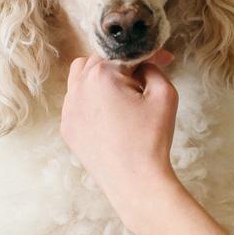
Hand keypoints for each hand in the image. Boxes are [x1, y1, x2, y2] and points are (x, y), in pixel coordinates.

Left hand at [61, 50, 179, 225]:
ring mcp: (68, 108)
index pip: (126, 52)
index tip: (165, 61)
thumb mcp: (165, 94)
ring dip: (101, 77)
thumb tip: (143, 64)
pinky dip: (91, 100)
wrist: (135, 182)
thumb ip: (153, 68)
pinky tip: (110, 115)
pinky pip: (76, 101)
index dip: (149, 55)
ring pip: (81, 76)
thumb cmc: (151, 138)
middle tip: (145, 81)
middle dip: (123, 65)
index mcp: (102, 74)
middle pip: (100, 60)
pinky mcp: (67, 127)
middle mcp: (79, 87)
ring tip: (122, 94)